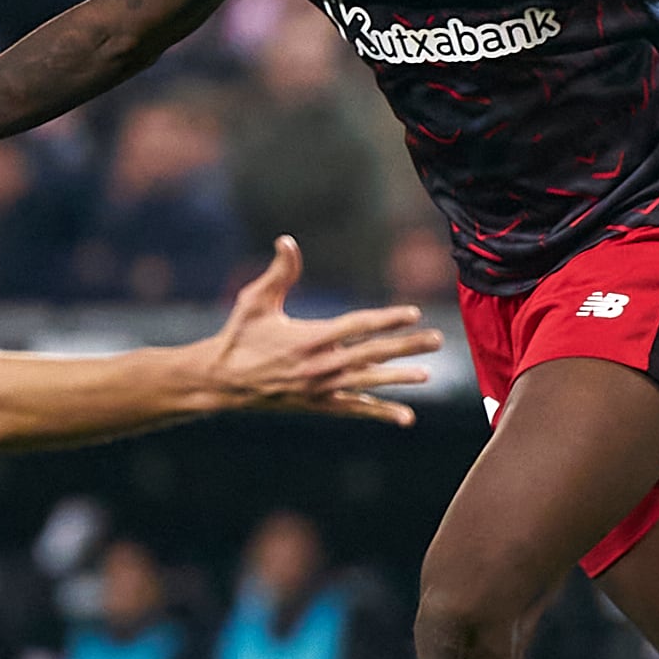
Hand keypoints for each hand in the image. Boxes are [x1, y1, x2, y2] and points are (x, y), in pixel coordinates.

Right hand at [194, 238, 439, 425]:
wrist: (222, 381)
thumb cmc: (239, 336)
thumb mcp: (255, 301)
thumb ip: (279, 272)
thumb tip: (287, 241)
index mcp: (308, 338)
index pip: (357, 326)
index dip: (386, 319)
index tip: (413, 313)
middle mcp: (319, 366)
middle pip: (371, 354)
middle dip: (406, 346)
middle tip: (437, 340)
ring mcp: (320, 389)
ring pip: (368, 383)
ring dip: (398, 378)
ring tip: (426, 374)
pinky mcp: (317, 404)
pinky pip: (354, 409)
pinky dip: (380, 413)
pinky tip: (406, 417)